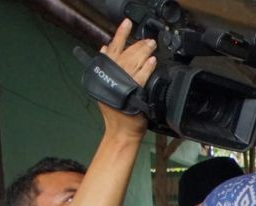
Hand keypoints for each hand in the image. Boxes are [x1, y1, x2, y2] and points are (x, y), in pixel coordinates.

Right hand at [98, 19, 157, 138]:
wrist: (122, 131)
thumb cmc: (118, 111)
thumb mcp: (107, 86)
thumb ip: (106, 67)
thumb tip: (104, 48)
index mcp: (103, 73)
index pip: (111, 50)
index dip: (120, 36)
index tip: (126, 24)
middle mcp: (110, 77)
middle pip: (124, 55)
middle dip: (137, 45)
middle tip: (148, 40)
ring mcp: (120, 86)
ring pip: (132, 63)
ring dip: (143, 53)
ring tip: (151, 46)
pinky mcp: (131, 94)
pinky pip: (139, 78)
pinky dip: (146, 68)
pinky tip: (152, 62)